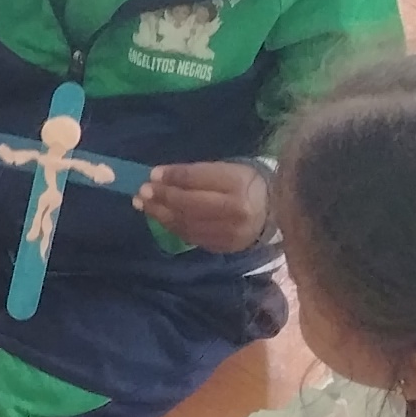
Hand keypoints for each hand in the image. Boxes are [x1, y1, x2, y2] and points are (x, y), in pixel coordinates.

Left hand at [141, 159, 270, 252]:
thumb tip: (160, 177)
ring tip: (143, 204)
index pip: (198, 179)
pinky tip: (159, 217)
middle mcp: (235, 209)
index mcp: (238, 183)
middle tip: (142, 191)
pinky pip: (190, 236)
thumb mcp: (228, 170)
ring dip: (160, 214)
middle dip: (162, 197)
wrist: (273, 213)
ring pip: (186, 223)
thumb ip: (196, 174)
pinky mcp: (223, 247)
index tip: (152, 174)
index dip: (173, 177)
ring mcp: (229, 232)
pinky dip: (172, 226)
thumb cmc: (245, 184)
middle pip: (189, 204)